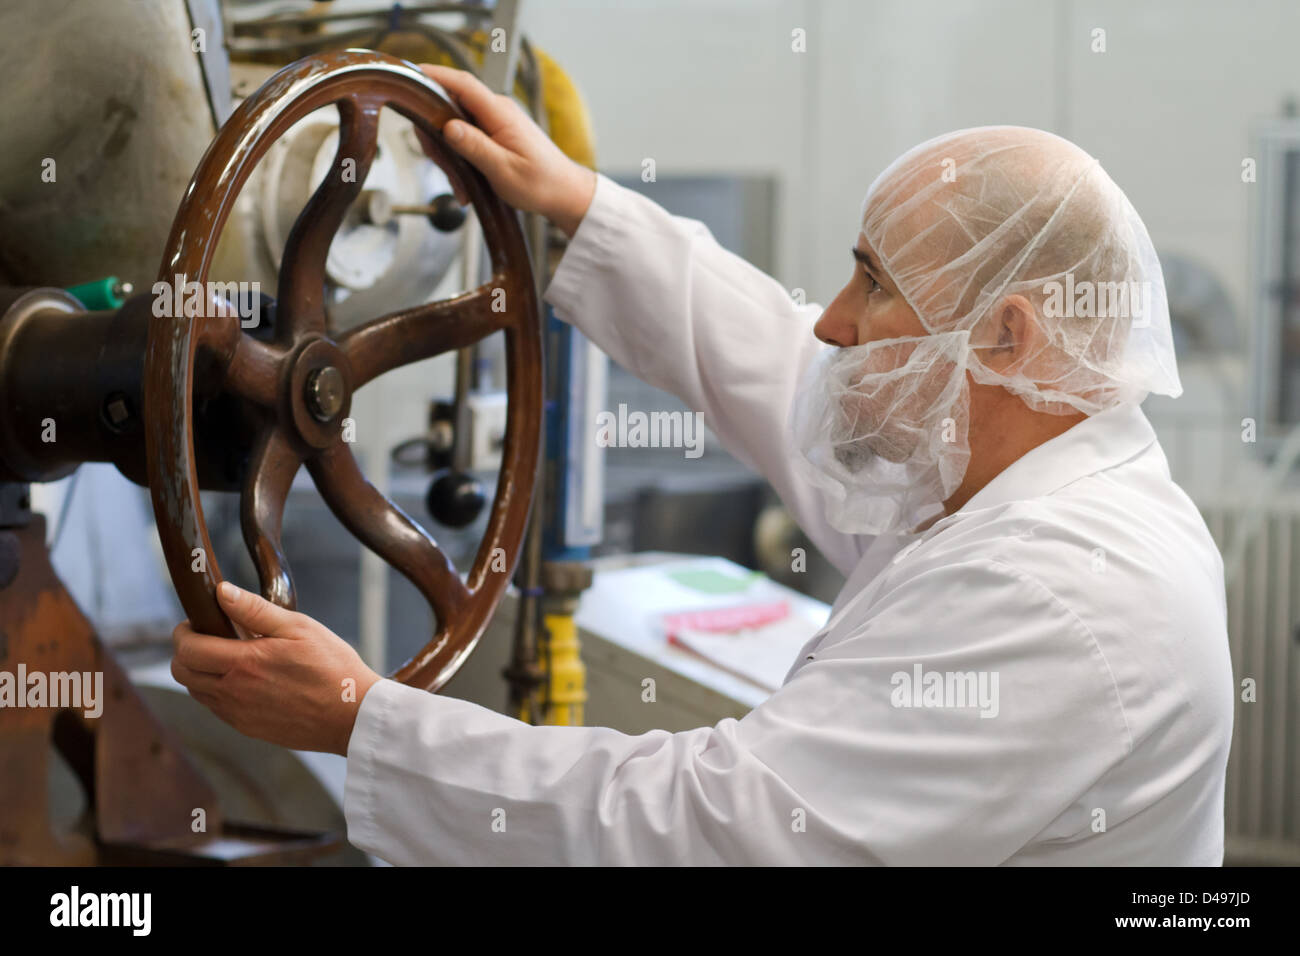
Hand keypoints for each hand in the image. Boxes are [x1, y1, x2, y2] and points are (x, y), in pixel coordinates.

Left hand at [170, 582, 382, 756]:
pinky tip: (246, 679)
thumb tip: (222, 592)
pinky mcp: (248, 728)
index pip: (187, 649)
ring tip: (231, 657)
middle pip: (182, 672)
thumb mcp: (299, 628)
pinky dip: (218, 690)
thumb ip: (255, 610)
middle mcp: (233, 692)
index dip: (184, 632)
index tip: (198, 621)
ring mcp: (238, 714)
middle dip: (186, 651)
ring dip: (201, 672)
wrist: (352, 715)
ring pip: (196, 692)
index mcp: (244, 663)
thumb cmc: (332, 667)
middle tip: (210, 637)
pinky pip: (217, 708)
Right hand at [417, 64, 596, 236]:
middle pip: (449, 106)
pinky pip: (465, 139)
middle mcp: (496, 111)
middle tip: (442, 166)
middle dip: (436, 136)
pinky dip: (459, 160)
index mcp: (499, 113)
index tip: (410, 75)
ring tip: (461, 185)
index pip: (462, 83)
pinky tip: (466, 184)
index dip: (434, 76)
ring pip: (453, 126)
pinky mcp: (493, 134)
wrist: (564, 193)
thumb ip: (475, 147)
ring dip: (448, 155)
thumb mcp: (504, 170)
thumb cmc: (541, 184)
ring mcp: (494, 121)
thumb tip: (447, 127)